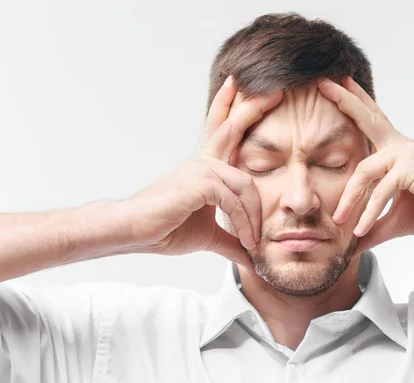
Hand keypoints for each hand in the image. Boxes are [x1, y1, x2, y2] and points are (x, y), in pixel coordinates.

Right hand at [126, 76, 282, 270]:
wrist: (136, 233)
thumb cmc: (166, 229)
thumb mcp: (209, 236)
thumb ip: (232, 242)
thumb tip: (251, 260)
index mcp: (206, 167)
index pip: (223, 132)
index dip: (234, 109)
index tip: (246, 89)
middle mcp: (204, 162)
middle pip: (232, 128)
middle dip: (254, 107)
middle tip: (278, 92)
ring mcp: (201, 169)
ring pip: (245, 184)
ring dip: (254, 217)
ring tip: (254, 242)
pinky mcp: (200, 183)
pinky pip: (233, 200)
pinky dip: (244, 223)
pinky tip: (245, 240)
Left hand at [318, 77, 413, 253]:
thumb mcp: (396, 221)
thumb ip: (373, 227)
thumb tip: (353, 244)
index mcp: (397, 152)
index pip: (372, 122)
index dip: (356, 103)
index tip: (339, 84)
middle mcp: (400, 147)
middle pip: (368, 119)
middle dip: (345, 101)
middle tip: (323, 84)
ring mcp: (406, 154)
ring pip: (364, 172)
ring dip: (349, 200)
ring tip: (339, 222)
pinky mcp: (412, 169)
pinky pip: (381, 191)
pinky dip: (369, 213)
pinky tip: (361, 229)